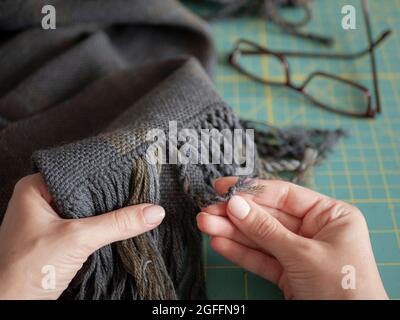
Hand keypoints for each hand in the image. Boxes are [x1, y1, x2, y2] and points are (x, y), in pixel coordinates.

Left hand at [0, 174, 164, 299]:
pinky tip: (119, 224)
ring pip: (86, 209)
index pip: (79, 172)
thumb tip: (153, 212)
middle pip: (84, 191)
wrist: (13, 308)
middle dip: (110, 194)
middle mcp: (40, 201)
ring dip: (107, 212)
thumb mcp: (77, 239)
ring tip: (135, 203)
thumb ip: (116, 224)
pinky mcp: (57, 238)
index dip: (106, 172)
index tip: (134, 171)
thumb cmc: (27, 270)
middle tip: (140, 188)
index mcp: (35, 189)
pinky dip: (101, 226)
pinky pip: (84, 224)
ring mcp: (48, 221)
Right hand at [197, 177, 387, 299]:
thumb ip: (266, 230)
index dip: (252, 190)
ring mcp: (299, 252)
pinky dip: (241, 252)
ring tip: (205, 224)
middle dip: (236, 215)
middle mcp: (314, 230)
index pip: (284, 195)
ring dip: (232, 232)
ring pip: (260, 238)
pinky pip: (261, 258)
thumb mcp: (303, 254)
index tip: (224, 187)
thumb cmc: (343, 290)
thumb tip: (236, 205)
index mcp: (330, 216)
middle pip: (268, 216)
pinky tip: (220, 243)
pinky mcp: (288, 273)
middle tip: (208, 211)